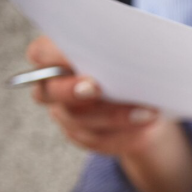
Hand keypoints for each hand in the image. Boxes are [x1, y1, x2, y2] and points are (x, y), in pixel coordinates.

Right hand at [26, 35, 161, 156]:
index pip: (42, 53)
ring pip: (78, 120)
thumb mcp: (127, 52)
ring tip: (146, 111)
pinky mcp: (85, 136)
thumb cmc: (132, 64)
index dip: (56, 57)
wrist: (149, 98)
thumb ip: (116, 52)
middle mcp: (54, 86)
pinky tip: (145, 125)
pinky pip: (97, 139)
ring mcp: (66, 114)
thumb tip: (126, 52)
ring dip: (114, 116)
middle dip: (76, 91)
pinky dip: (124, 133)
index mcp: (56, 55)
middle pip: (52, 92)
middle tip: (98, 89)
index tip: (81, 58)